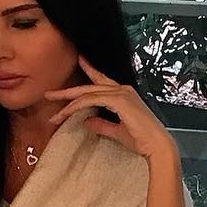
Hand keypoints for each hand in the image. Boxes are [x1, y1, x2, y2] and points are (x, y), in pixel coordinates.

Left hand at [44, 56, 175, 161]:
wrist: (156, 146)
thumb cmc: (141, 140)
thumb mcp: (117, 131)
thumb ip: (102, 125)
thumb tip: (87, 121)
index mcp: (124, 94)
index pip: (101, 80)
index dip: (90, 70)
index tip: (79, 60)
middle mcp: (122, 90)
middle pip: (89, 86)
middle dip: (67, 91)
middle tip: (49, 94)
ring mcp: (121, 93)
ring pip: (87, 94)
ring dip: (68, 104)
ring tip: (54, 114)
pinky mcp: (119, 100)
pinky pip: (90, 100)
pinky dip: (76, 107)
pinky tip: (66, 114)